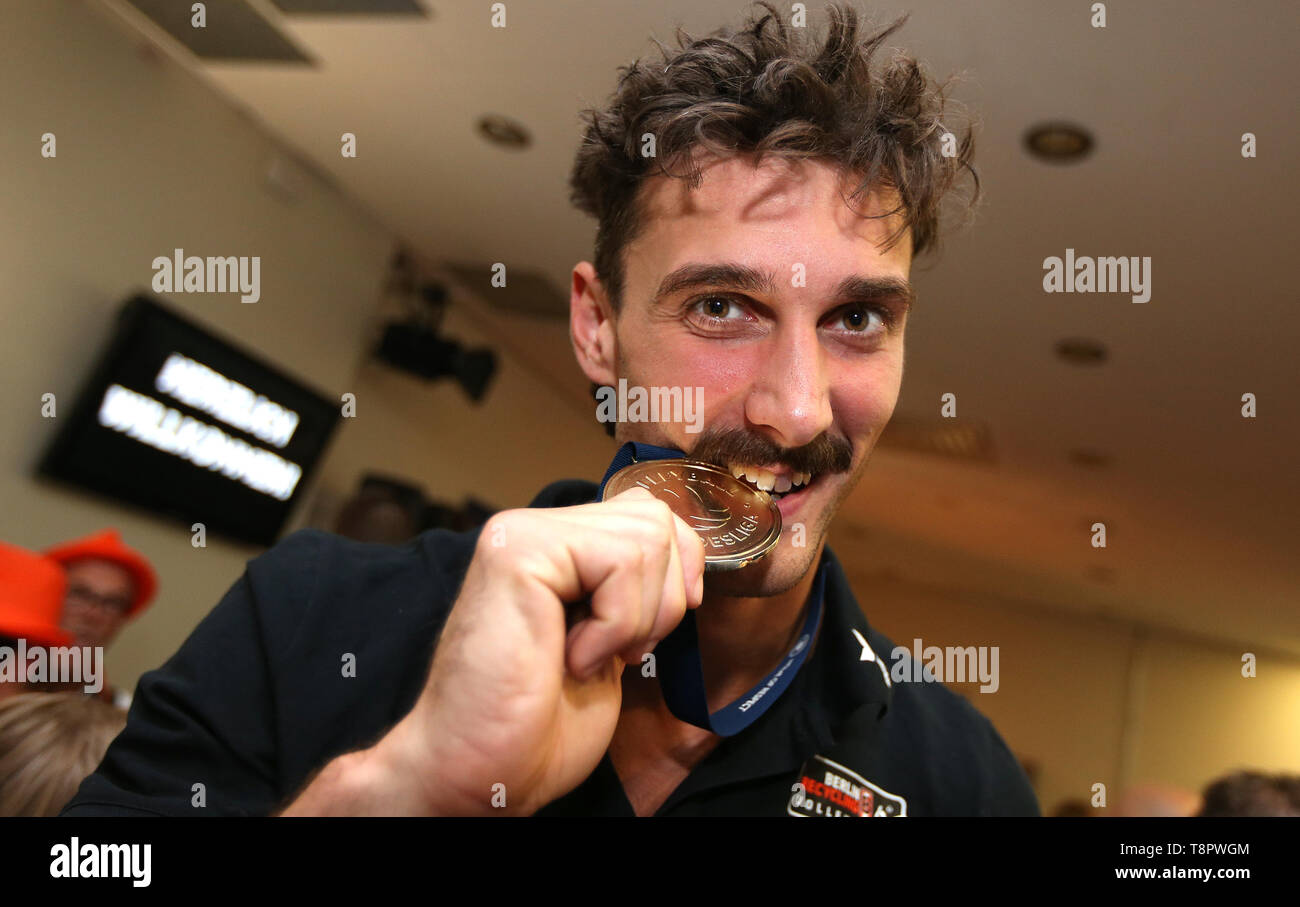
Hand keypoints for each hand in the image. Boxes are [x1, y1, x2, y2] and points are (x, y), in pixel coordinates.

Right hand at [372, 487, 705, 814]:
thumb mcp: (613, 640)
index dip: (679, 572)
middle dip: (662, 599)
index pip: (651, 512)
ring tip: (586, 658)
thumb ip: (635, 587)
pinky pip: (618, 563)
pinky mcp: (518, 553)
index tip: (649, 635)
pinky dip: (614, 625)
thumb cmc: (540, 723)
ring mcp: (523, 534)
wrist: (486, 772)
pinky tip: (571, 657)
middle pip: (656, 518)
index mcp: (557, 546)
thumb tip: (688, 556)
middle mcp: (535, 528)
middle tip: (615, 653)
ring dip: (636, 619)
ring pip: (645, 539)